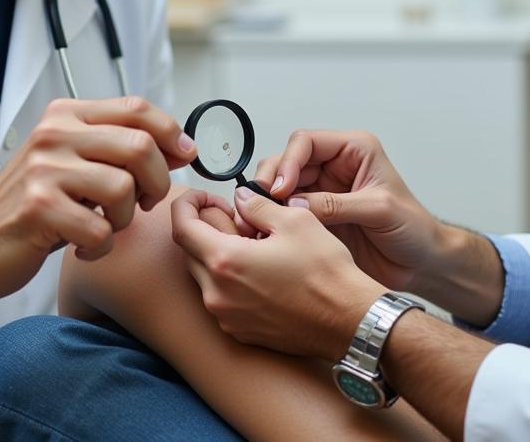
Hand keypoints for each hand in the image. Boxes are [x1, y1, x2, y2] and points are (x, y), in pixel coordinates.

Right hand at [0, 95, 196, 300]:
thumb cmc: (31, 206)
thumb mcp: (71, 162)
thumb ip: (118, 147)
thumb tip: (181, 147)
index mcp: (66, 115)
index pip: (137, 108)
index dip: (171, 132)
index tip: (184, 156)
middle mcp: (54, 134)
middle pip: (140, 146)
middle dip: (157, 181)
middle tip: (144, 203)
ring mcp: (44, 170)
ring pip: (125, 187)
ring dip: (127, 217)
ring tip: (106, 225)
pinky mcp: (38, 209)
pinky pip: (101, 229)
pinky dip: (102, 246)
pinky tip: (84, 246)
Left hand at [172, 187, 381, 359]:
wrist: (348, 321)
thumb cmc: (325, 273)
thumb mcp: (294, 220)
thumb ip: (257, 204)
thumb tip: (240, 198)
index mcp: (225, 262)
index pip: (181, 227)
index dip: (187, 204)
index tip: (204, 197)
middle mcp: (217, 295)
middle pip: (190, 251)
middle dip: (206, 228)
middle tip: (237, 217)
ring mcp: (227, 318)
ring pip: (205, 276)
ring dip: (219, 254)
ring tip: (254, 244)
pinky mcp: (240, 332)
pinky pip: (221, 299)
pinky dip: (231, 280)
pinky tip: (261, 271)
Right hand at [254, 130, 443, 294]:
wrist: (421, 263)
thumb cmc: (413, 229)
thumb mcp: (378, 210)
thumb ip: (337, 205)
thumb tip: (295, 204)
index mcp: (354, 150)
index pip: (306, 142)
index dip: (288, 162)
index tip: (280, 189)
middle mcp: (335, 166)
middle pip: (288, 161)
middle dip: (271, 180)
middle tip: (261, 205)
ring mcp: (323, 191)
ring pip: (282, 185)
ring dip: (268, 200)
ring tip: (260, 220)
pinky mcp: (317, 216)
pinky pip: (287, 211)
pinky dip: (274, 219)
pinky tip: (267, 231)